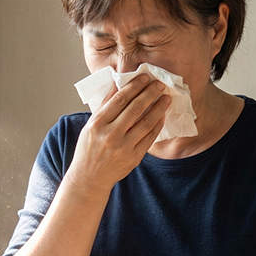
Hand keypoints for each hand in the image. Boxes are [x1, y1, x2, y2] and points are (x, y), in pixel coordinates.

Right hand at [66, 74, 169, 194]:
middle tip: (160, 84)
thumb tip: (118, 82)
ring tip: (166, 98)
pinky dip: (157, 125)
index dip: (134, 87)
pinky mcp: (133, 158)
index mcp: (97, 123)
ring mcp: (123, 147)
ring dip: (158, 108)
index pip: (119, 100)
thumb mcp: (91, 124)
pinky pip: (149, 138)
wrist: (89, 177)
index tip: (145, 77)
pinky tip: (162, 116)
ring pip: (146, 123)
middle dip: (150, 94)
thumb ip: (105, 104)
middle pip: (135, 109)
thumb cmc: (89, 148)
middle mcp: (110, 135)